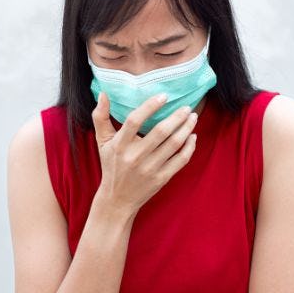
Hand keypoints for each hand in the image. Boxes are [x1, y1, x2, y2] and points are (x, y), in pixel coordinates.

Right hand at [92, 91, 197, 214]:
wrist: (118, 199)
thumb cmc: (111, 165)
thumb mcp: (102, 142)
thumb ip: (100, 117)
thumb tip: (103, 93)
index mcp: (120, 145)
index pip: (134, 120)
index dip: (150, 106)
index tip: (164, 96)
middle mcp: (134, 157)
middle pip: (160, 132)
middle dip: (177, 117)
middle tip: (187, 107)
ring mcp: (149, 169)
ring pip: (174, 144)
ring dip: (186, 128)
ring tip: (193, 117)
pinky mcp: (161, 179)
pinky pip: (180, 160)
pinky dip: (189, 147)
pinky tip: (193, 136)